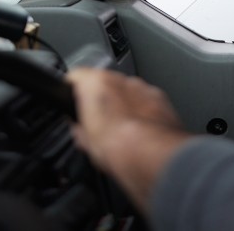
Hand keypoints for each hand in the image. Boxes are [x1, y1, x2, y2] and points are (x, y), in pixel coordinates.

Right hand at [66, 68, 191, 211]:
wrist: (154, 155)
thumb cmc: (119, 147)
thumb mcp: (85, 141)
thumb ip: (79, 125)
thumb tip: (80, 128)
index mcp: (96, 83)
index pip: (76, 77)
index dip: (71, 91)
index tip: (72, 102)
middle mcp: (121, 79)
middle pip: (104, 83)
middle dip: (101, 99)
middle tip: (98, 122)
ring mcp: (144, 87)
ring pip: (127, 91)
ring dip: (123, 104)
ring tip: (121, 129)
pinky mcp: (162, 98)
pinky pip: (146, 100)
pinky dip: (142, 110)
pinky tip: (140, 131)